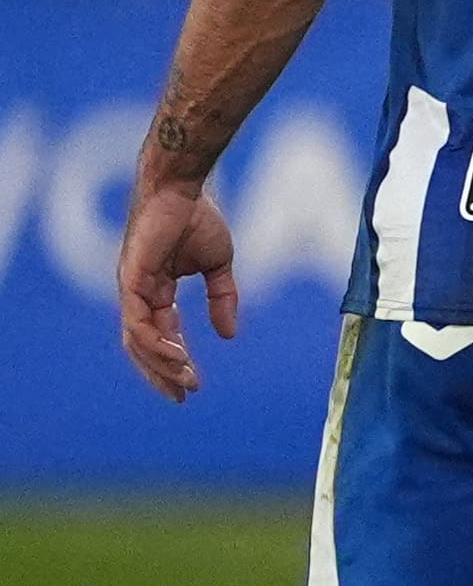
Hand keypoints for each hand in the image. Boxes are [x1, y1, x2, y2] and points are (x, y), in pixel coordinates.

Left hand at [117, 174, 236, 398]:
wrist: (184, 189)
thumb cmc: (198, 218)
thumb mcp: (219, 266)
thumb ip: (222, 300)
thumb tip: (228, 335)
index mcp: (157, 291)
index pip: (160, 335)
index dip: (174, 361)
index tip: (193, 385)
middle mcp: (139, 294)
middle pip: (142, 345)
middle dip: (161, 373)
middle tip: (182, 396)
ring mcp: (132, 288)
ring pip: (138, 339)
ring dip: (160, 363)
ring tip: (186, 379)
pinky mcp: (131, 279)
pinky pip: (138, 321)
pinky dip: (155, 341)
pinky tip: (178, 353)